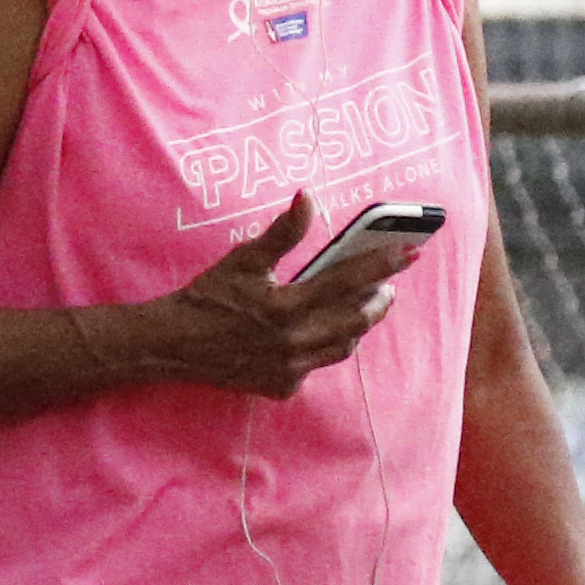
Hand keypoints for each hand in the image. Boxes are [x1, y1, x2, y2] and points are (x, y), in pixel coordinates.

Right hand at [145, 194, 427, 398]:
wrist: (175, 345)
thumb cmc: (209, 296)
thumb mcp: (244, 259)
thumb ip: (283, 232)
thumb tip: (308, 197)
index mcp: (287, 305)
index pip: (350, 280)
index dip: (384, 264)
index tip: (410, 252)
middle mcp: (294, 341)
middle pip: (357, 320)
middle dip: (380, 300)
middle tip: (388, 285)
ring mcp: (290, 368)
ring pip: (343, 347)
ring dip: (358, 325)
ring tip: (364, 306)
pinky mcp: (282, 386)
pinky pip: (317, 366)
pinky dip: (325, 346)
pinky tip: (322, 331)